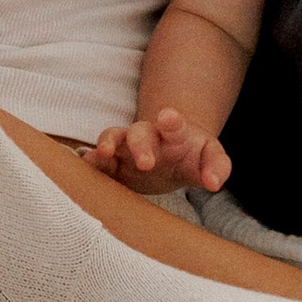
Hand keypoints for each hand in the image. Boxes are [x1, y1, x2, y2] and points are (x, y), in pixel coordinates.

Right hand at [89, 108, 230, 197]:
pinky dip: (90, 161)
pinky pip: (98, 160)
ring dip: (107, 145)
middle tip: (146, 162)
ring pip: (112, 138)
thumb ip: (217, 167)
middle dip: (140, 145)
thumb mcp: (210, 159)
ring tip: (103, 155)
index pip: (174, 125)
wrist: (172, 155)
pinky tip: (84, 165)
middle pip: (140, 133)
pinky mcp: (113, 164)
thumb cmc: (192, 156)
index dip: (171, 121)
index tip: (169, 117)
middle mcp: (147, 136)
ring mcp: (127, 148)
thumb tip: (214, 183)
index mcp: (174, 135)